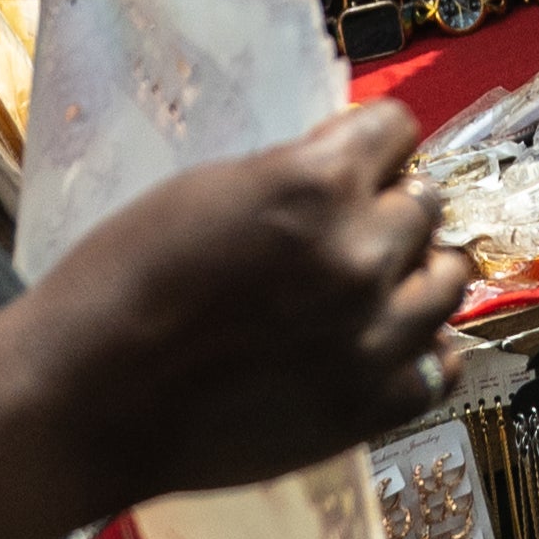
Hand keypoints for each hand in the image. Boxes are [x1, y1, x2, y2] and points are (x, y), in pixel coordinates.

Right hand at [18, 106, 471, 497]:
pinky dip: (416, 352)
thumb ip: (296, 176)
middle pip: (427, 206)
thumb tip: (353, 169)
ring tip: (370, 290)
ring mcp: (375, 337)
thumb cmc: (126, 279)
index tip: (356, 164)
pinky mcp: (372, 407)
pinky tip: (377, 347)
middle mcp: (361, 255)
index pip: (399, 131)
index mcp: (318, 186)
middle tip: (348, 233)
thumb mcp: (210, 189)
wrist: (89, 399)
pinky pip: (439, 364)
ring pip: (448, 280)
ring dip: (414, 276)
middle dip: (390, 209)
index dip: (372, 146)